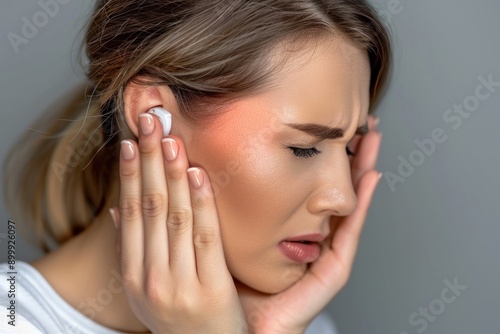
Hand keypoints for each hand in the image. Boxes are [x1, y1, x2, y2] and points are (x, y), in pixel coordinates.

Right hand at [110, 112, 246, 333]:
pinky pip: (205, 237)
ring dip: (171, 174)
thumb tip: (119, 209)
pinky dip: (200, 203)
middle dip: (149, 161)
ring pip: (173, 217)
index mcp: (133, 276)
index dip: (131, 175)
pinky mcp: (210, 289)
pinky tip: (197, 175)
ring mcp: (179, 285)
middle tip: (150, 123)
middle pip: (149, 207)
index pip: (130, 214)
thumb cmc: (179, 316)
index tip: (131, 142)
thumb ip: (134, 249)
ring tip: (170, 140)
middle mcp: (150, 278)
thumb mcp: (145, 289)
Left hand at [236, 114, 382, 333]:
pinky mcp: (331, 271)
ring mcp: (324, 252)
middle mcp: (310, 236)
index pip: (307, 183)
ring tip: (372, 137)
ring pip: (348, 202)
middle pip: (334, 187)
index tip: (322, 120)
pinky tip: (371, 178)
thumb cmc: (228, 282)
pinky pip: (350, 232)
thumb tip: (198, 163)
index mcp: (287, 226)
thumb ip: (219, 201)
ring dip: (362, 169)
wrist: (235, 327)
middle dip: (346, 153)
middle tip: (358, 119)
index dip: (317, 153)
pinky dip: (362, 204)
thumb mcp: (223, 230)